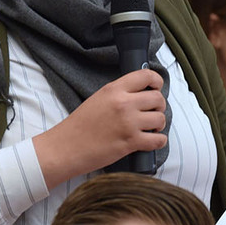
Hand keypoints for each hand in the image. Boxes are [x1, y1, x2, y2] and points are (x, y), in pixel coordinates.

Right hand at [33, 69, 166, 187]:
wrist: (64, 148)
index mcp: (114, 90)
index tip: (157, 87)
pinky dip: (158, 141)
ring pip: (161, 119)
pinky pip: (158, 140)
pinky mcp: (130, 142)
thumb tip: (142, 93)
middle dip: (159, 106)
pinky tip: (152, 141)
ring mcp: (128, 123)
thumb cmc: (79, 125)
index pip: (146, 76)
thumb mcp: (98, 99)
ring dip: (159, 124)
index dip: (157, 81)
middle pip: (158, 98)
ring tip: (151, 128)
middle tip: (153, 112)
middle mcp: (123, 103)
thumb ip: (119, 93)